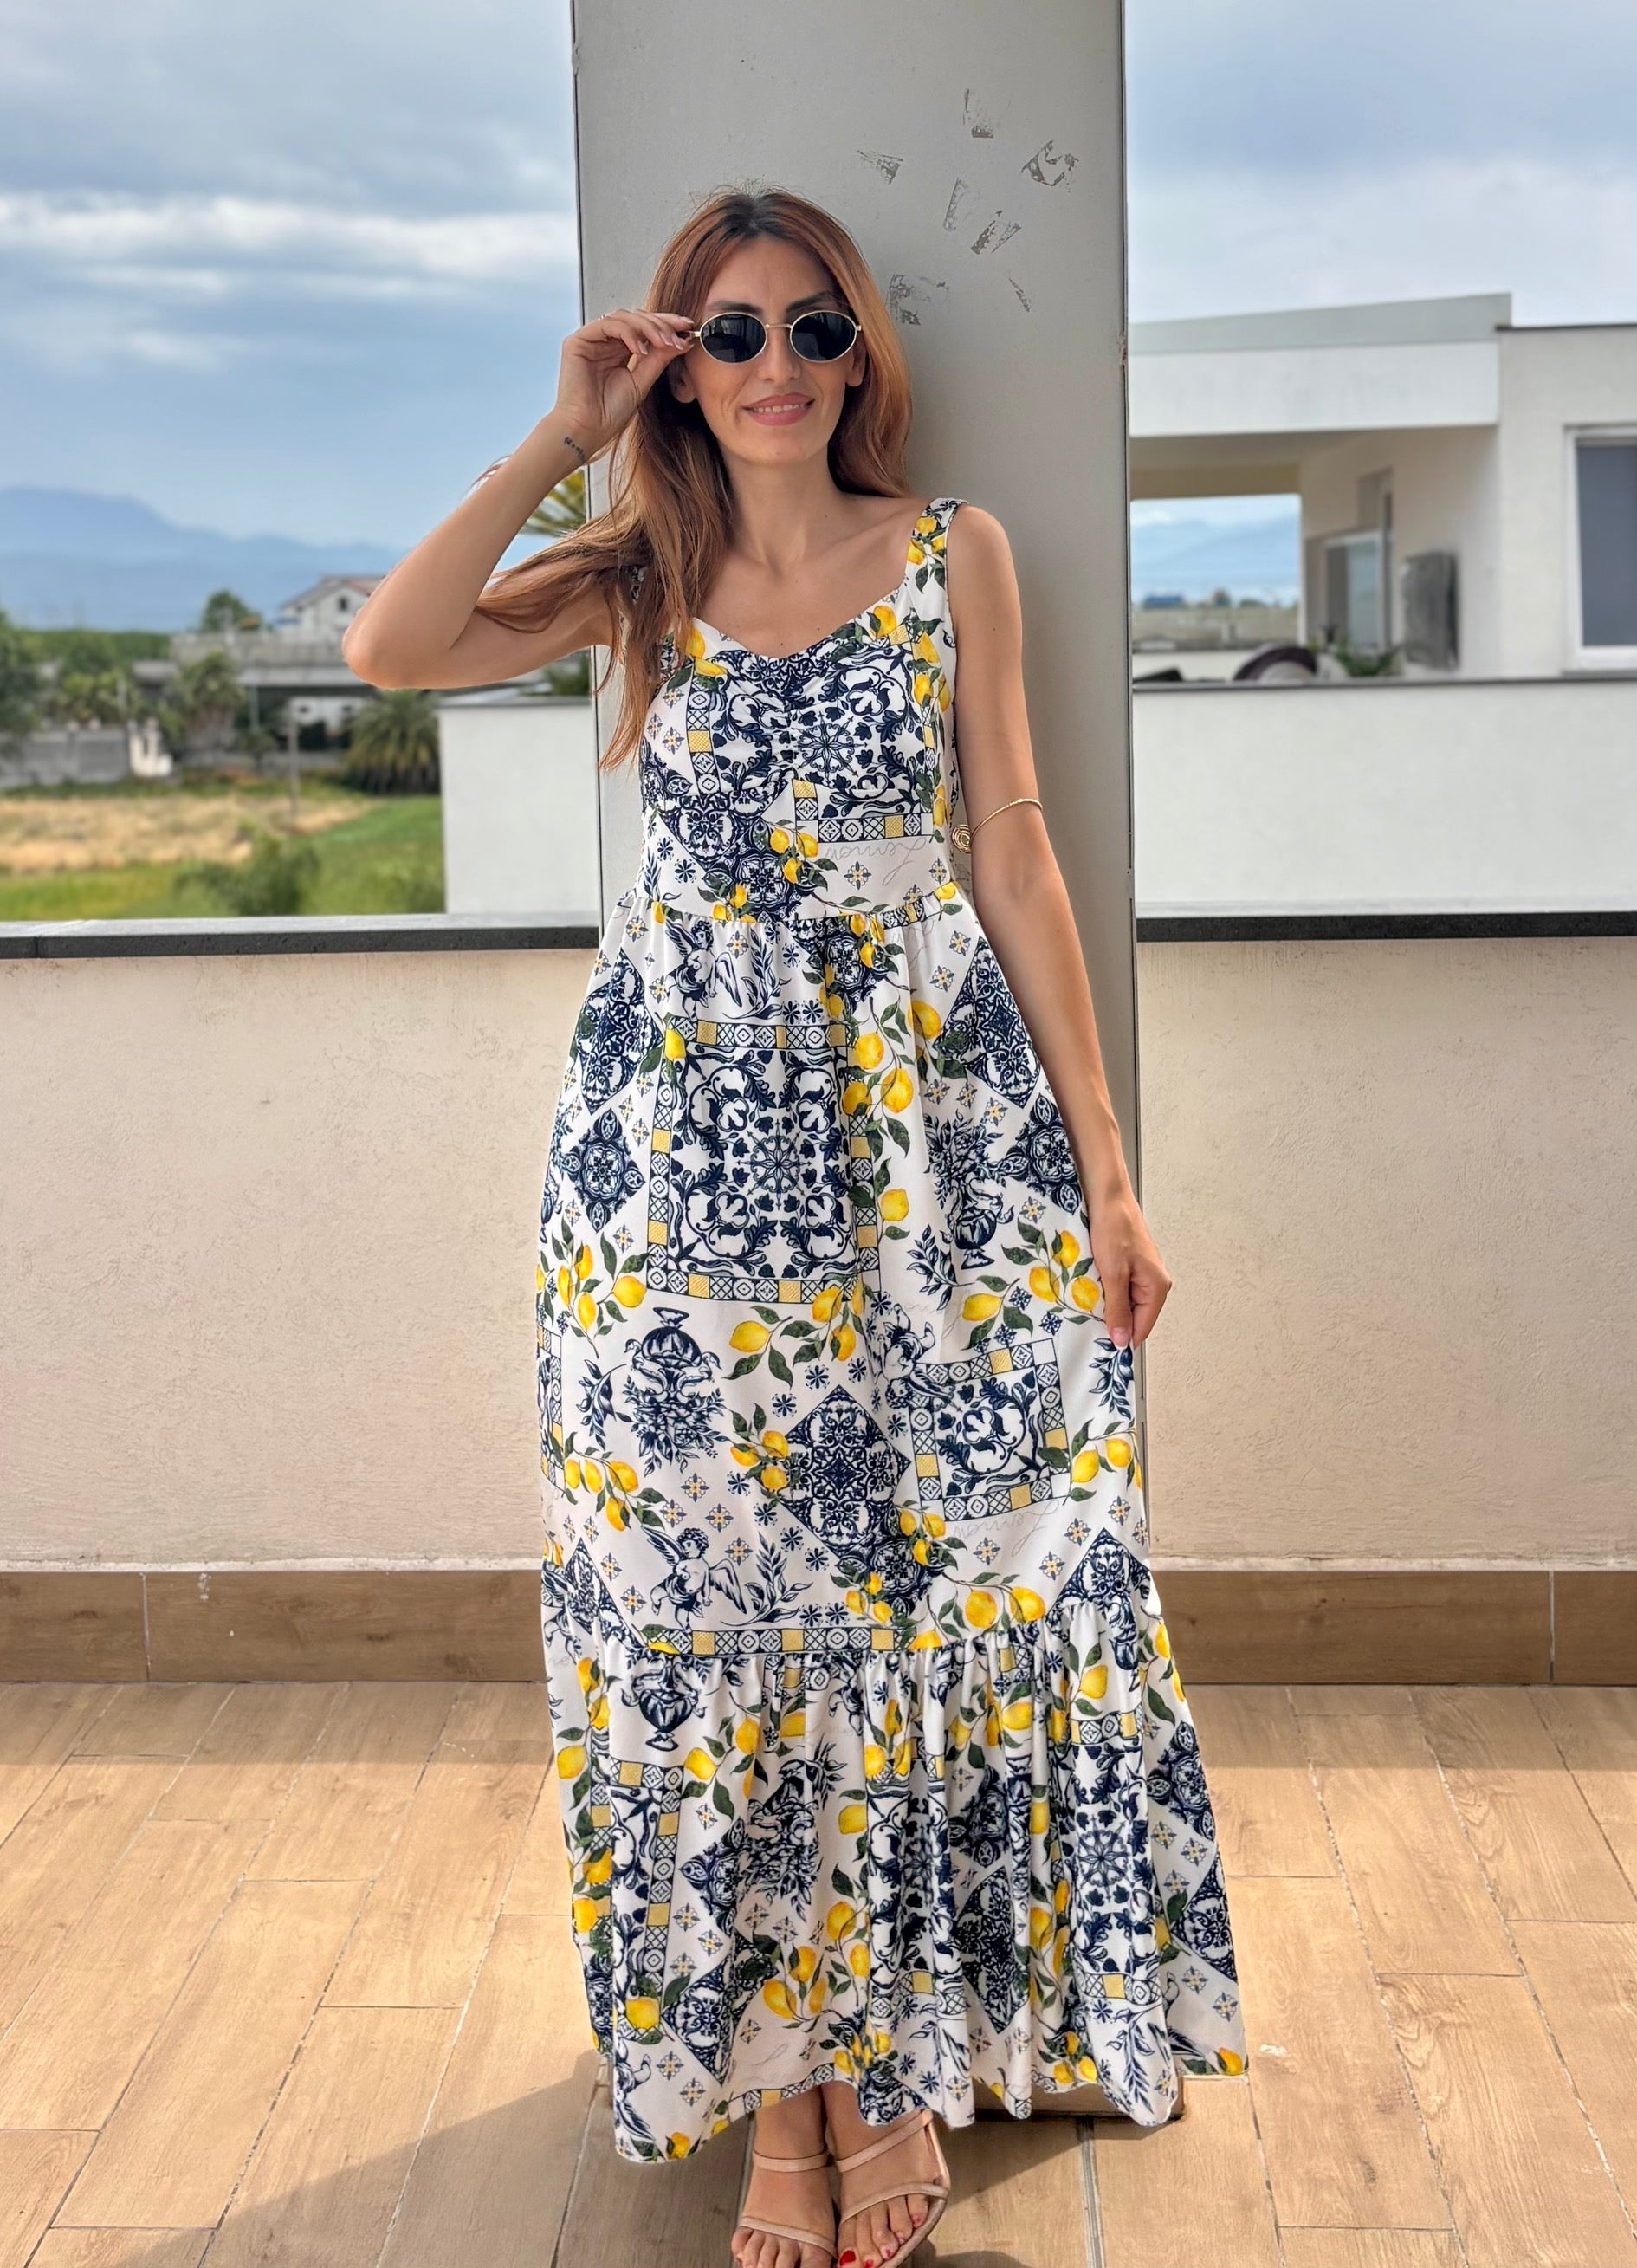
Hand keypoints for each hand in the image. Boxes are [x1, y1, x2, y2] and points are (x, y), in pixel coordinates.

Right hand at [550, 307, 692, 457]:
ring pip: (623, 318)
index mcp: (620, 352)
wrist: (588, 430)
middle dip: (661, 323)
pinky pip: (607, 325)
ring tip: (664, 342)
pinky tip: (641, 350)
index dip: (666, 325)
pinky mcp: (578, 341)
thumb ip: (659, 359)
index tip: (688, 328)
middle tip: (680, 332)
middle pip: (635, 319)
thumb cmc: (610, 414)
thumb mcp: (643, 382)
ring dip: (648, 327)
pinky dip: (628, 333)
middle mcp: (605, 343)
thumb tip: (682, 340)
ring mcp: (592, 340)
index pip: (644, 329)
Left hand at [1088, 1185, 1172, 1348]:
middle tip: (1086, 1323)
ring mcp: (1141, 1274)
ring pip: (1122, 1303)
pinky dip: (1103, 1291)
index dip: (1121, 1339)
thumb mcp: (1113, 1275)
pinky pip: (1117, 1289)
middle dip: (1110, 1321)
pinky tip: (1088, 1288)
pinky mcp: (1129, 1266)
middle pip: (1132, 1317)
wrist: (1107, 1197)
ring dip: (1104, 1305)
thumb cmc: (1114, 1230)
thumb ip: (1117, 1310)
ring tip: (1085, 1303)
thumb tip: (1122, 1341)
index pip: (1142, 1329)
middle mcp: (1153, 1284)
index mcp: (1157, 1288)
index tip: (1098, 1346)